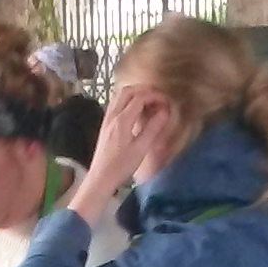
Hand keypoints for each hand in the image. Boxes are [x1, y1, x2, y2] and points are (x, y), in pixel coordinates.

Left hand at [67, 77, 168, 224]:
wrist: (101, 176)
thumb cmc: (121, 166)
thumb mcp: (141, 149)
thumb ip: (153, 128)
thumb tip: (165, 112)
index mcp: (122, 120)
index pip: (140, 98)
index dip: (155, 96)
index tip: (166, 101)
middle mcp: (112, 115)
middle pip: (128, 91)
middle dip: (145, 90)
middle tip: (158, 97)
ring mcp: (107, 118)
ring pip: (120, 95)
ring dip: (135, 93)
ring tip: (149, 100)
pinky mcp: (105, 123)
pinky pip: (116, 103)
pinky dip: (128, 100)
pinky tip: (136, 109)